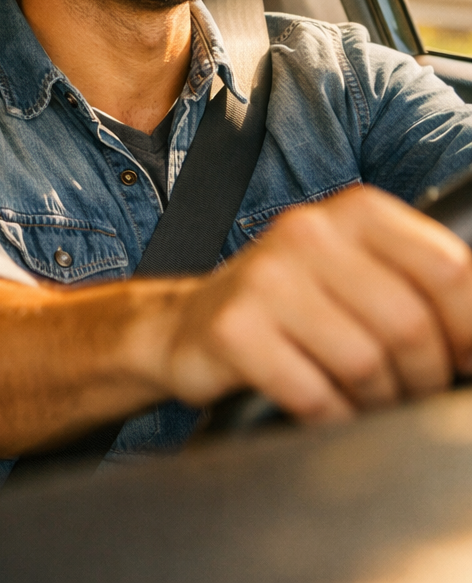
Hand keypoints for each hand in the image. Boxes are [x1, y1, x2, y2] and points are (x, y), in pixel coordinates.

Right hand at [153, 185, 471, 422]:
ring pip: (365, 364)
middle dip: (422, 377)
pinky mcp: (233, 330)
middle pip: (408, 325)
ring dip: (377, 401)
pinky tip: (325, 409)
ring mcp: (264, 280)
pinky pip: (314, 394)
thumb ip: (418, 284)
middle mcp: (307, 234)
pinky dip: (332, 417)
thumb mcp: (356, 272)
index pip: (447, 269)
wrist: (187, 325)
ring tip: (365, 400)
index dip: (470, 328)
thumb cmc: (291, 306)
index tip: (464, 359)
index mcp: (353, 212)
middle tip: (409, 391)